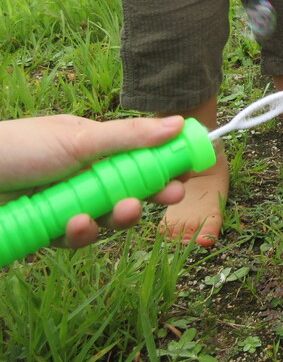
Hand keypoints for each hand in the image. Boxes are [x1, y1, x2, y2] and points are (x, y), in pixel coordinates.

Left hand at [0, 115, 187, 248]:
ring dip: (115, 217)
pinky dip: (78, 233)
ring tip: (120, 211)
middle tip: (168, 197)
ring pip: (105, 218)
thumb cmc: (16, 147)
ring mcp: (64, 204)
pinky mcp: (46, 231)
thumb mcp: (79, 138)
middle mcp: (81, 175)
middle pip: (127, 190)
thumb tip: (177, 123)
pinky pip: (74, 238)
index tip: (187, 173)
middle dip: (148, 194)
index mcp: (92, 147)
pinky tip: (75, 225)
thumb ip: (130, 137)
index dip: (163, 166)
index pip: (138, 157)